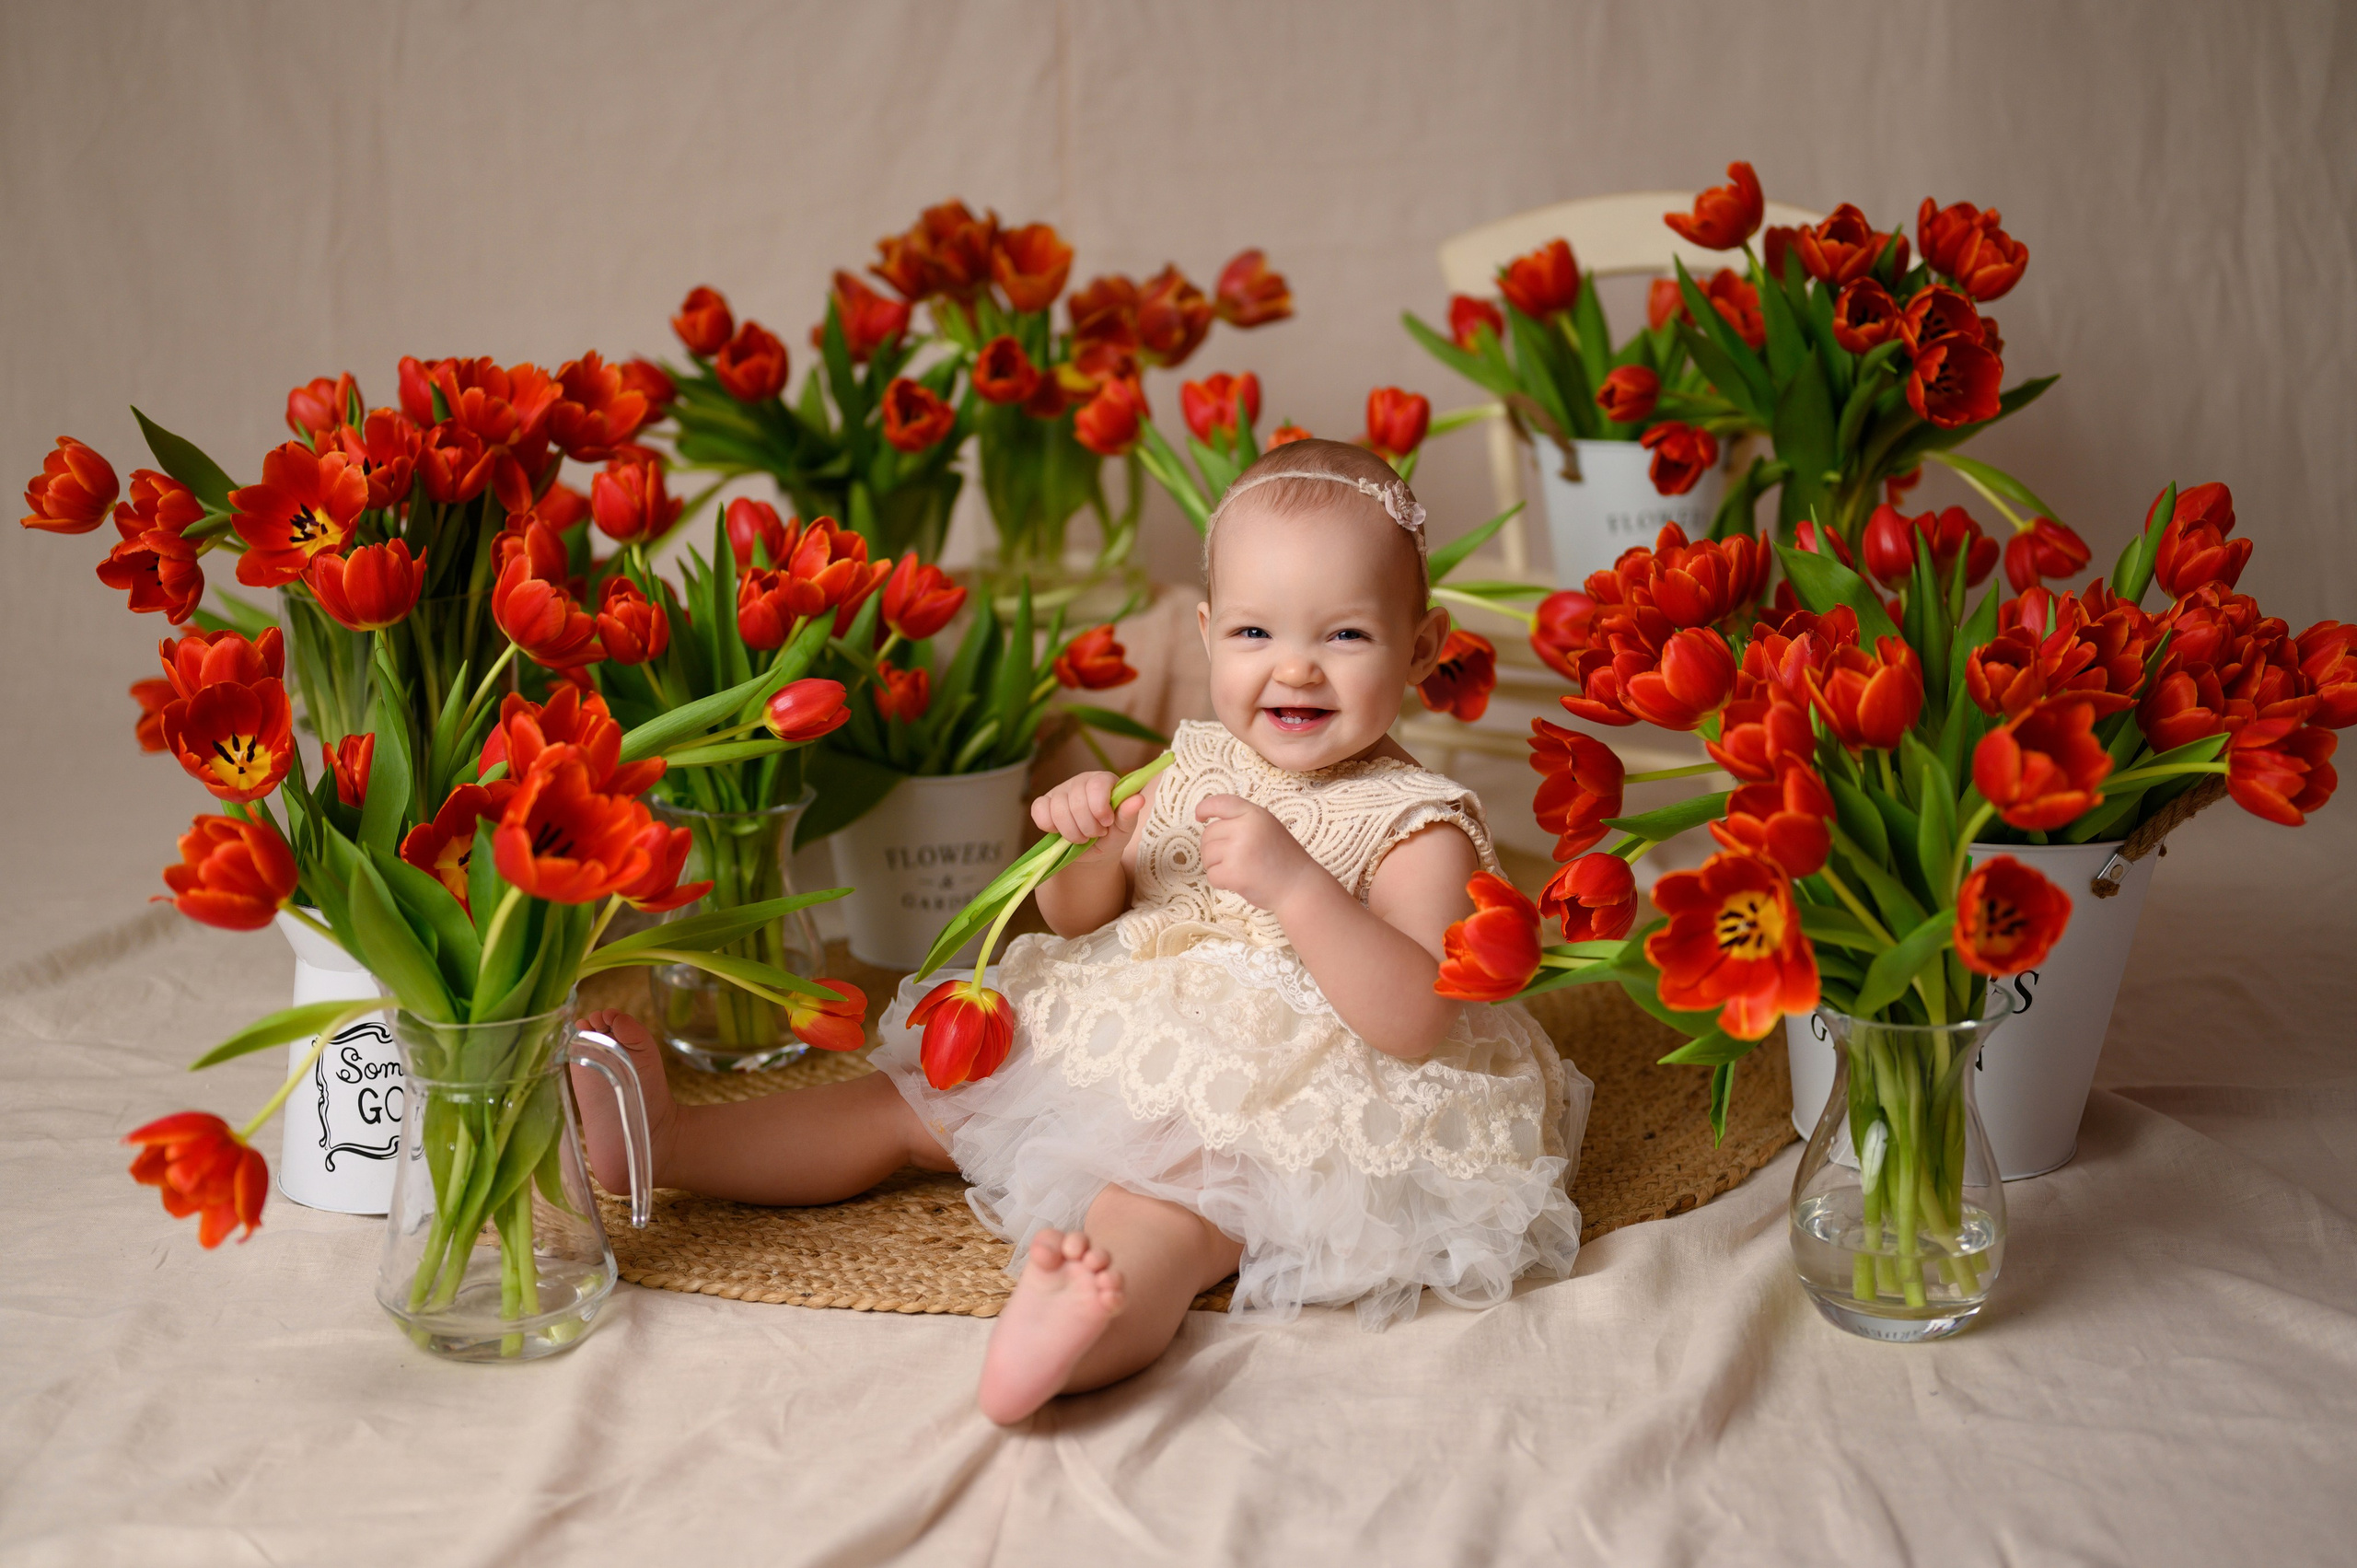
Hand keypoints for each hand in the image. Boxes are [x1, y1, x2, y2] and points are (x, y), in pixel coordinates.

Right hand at [1031, 770, 1143, 862]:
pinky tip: (1061, 832)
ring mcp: (1061, 790)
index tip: (1107, 823)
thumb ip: (1129, 814)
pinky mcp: (1044, 802)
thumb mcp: (1124, 828)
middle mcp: (1081, 781)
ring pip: (1058, 809)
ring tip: (1082, 838)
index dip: (1100, 807)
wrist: (1094, 851)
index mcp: (1104, 781)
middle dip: (1087, 826)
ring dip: (1071, 832)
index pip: (1097, 785)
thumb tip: (1138, 799)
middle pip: (1077, 801)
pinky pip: (1039, 810)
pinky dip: (1049, 826)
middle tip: (1096, 834)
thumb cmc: (1112, 835)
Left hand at [1195, 794, 1323, 913]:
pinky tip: (1238, 882)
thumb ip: (1243, 821)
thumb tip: (1210, 822)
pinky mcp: (1234, 872)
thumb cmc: (1282, 859)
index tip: (1200, 816)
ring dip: (1216, 866)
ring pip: (1207, 855)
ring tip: (1239, 870)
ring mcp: (1238, 850)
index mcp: (1255, 814)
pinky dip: (1220, 882)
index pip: (1221, 803)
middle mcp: (1245, 828)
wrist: (1298, 886)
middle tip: (1233, 860)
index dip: (1205, 808)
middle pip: (1208, 834)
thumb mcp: (1268, 828)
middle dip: (1213, 849)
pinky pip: (1212, 875)